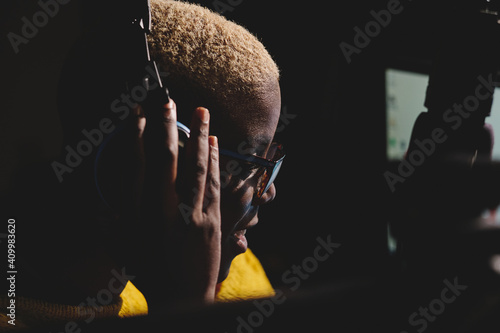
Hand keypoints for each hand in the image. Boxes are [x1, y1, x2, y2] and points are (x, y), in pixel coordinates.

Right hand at [117, 99, 220, 306]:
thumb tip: (99, 203)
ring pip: (196, 168)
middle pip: (168, 161)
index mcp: (140, 216)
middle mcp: (166, 211)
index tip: (138, 115)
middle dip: (169, 128)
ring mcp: (193, 214)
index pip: (137, 167)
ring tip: (202, 112)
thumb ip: (111, 225)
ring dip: (200, 137)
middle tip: (169, 101)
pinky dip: (214, 161)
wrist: (184, 298)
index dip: (137, 138)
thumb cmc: (150, 273)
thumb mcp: (123, 251)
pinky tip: (216, 143)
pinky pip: (213, 185)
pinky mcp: (212, 220)